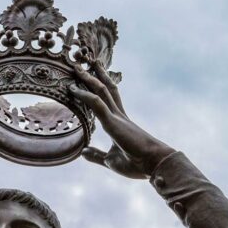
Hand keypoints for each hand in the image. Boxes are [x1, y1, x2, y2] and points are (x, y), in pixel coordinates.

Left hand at [69, 61, 175, 178]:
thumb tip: (83, 152)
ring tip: (77, 67)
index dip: (99, 87)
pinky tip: (73, 89)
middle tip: (85, 63)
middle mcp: (119, 116)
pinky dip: (84, 95)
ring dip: (88, 78)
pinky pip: (97, 104)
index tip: (91, 77)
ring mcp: (116, 117)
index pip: (108, 100)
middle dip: (95, 75)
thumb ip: (97, 155)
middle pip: (106, 89)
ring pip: (101, 91)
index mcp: (120, 123)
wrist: (154, 164)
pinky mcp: (114, 123)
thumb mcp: (111, 160)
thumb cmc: (137, 163)